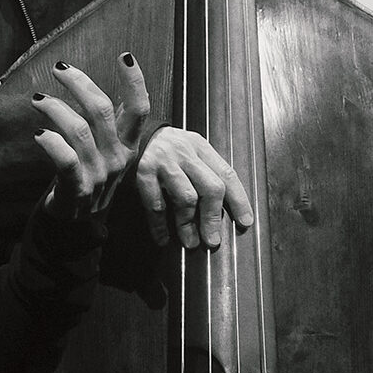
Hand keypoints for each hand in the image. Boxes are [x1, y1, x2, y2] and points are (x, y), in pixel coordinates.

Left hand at [32, 54, 150, 220]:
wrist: (76, 218)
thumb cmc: (87, 173)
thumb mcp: (105, 149)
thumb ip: (105, 122)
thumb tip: (89, 84)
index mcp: (128, 145)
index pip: (139, 110)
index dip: (135, 82)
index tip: (125, 56)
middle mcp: (117, 157)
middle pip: (101, 109)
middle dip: (79, 83)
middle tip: (59, 68)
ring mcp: (98, 173)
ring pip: (78, 129)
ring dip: (54, 108)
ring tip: (38, 99)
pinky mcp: (77, 188)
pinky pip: (64, 159)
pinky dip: (50, 142)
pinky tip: (37, 134)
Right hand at [134, 127, 253, 249]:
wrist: (128, 132)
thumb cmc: (164, 148)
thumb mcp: (188, 150)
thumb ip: (204, 171)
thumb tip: (224, 209)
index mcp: (199, 146)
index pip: (227, 174)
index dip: (239, 200)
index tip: (244, 221)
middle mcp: (184, 151)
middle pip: (210, 188)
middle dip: (213, 218)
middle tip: (212, 239)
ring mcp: (163, 161)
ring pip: (186, 198)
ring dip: (188, 224)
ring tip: (190, 241)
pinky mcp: (142, 171)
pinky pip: (156, 204)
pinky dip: (160, 225)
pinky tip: (163, 237)